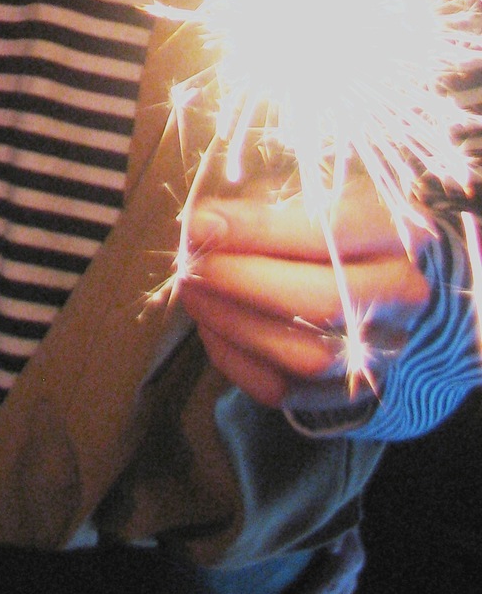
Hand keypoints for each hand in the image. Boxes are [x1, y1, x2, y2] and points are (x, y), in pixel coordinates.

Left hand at [179, 172, 431, 410]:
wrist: (371, 294)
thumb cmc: (327, 232)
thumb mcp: (308, 200)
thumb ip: (264, 208)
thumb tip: (204, 226)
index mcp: (398, 235)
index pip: (333, 231)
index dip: (258, 229)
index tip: (202, 222)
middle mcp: (402, 298)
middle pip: (321, 300)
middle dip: (240, 280)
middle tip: (191, 262)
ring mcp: (381, 352)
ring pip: (305, 354)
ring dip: (232, 322)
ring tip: (192, 290)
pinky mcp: (348, 394)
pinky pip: (283, 389)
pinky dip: (234, 358)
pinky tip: (208, 325)